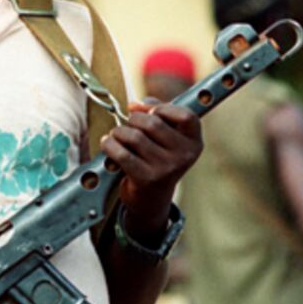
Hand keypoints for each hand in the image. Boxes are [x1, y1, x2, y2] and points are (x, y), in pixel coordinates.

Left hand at [101, 100, 202, 240]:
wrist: (151, 198)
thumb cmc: (157, 159)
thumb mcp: (167, 138)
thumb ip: (158, 114)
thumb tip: (136, 104)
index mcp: (194, 143)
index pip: (186, 116)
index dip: (164, 108)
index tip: (150, 111)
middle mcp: (184, 157)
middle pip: (153, 123)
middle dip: (134, 119)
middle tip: (128, 125)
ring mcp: (166, 169)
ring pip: (134, 136)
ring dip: (119, 132)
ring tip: (117, 135)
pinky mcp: (146, 179)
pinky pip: (122, 153)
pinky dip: (110, 145)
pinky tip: (108, 143)